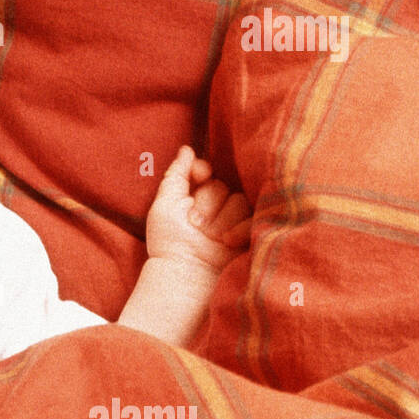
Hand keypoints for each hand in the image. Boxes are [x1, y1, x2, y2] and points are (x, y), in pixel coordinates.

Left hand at [145, 146, 250, 271]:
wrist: (183, 270)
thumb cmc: (169, 239)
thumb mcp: (165, 203)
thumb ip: (176, 174)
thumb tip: (187, 149)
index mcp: (196, 196)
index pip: (208, 172)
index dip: (203, 171)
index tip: (199, 175)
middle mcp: (217, 205)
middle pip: (221, 186)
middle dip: (206, 203)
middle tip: (194, 222)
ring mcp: (234, 219)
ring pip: (238, 200)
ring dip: (220, 219)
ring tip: (207, 235)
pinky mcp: (250, 233)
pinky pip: (252, 219)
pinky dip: (237, 229)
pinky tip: (224, 242)